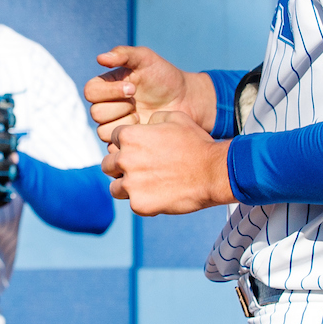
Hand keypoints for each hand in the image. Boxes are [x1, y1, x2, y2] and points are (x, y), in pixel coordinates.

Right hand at [84, 46, 216, 143]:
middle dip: (120, 107)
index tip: (133, 88)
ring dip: (125, 123)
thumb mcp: (145, 59)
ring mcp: (115, 125)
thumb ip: (123, 54)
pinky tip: (144, 128)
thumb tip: (100, 58)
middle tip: (138, 103)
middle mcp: (107, 106)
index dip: (109, 91)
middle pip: (95, 113)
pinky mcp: (124, 142)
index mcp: (107, 86)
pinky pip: (113, 147)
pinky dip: (130, 138)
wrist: (184, 100)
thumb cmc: (164, 76)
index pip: (90, 91)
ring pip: (102, 131)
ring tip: (142, 117)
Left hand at [102, 110, 234, 215]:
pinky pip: (132, 204)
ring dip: (127, 186)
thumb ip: (153, 119)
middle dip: (120, 167)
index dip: (127, 144)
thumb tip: (146, 124)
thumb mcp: (176, 118)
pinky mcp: (139, 205)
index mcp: (130, 136)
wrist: (214, 173)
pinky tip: (160, 196)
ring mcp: (130, 184)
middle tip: (139, 170)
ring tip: (147, 186)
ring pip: (115, 187)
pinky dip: (143, 201)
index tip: (140, 150)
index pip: (114, 139)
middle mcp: (125, 159)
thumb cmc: (197, 144)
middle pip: (108, 164)